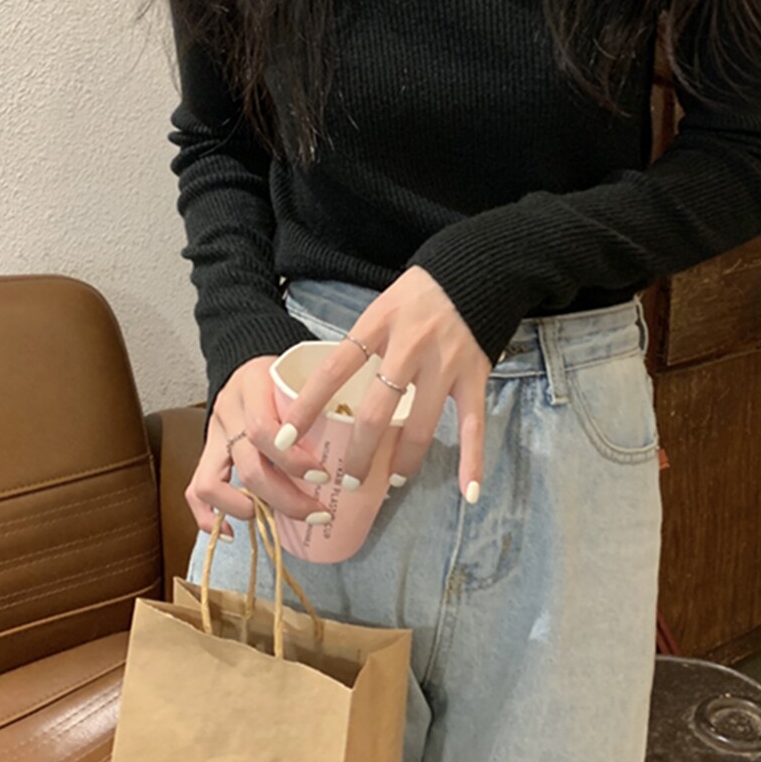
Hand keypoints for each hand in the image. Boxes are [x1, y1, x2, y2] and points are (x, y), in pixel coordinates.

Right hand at [184, 354, 336, 539]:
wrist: (245, 358)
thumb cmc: (284, 372)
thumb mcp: (302, 374)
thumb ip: (322, 400)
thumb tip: (367, 443)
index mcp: (254, 387)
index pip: (263, 430)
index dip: (292, 460)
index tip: (322, 476)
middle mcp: (228, 411)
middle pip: (247, 464)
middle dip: (284, 497)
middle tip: (317, 512)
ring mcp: (212, 433)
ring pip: (211, 481)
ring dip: (246, 509)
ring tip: (276, 521)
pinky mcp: (205, 450)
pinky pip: (195, 488)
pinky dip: (209, 516)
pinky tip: (234, 531)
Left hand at [273, 266, 488, 502]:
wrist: (477, 269)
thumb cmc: (422, 292)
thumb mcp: (382, 307)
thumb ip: (363, 344)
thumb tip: (332, 389)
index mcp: (379, 325)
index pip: (333, 370)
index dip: (307, 406)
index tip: (283, 438)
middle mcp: (410, 346)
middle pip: (376, 411)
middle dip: (359, 452)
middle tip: (347, 478)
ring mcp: (444, 363)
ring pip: (419, 426)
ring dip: (403, 461)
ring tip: (390, 479)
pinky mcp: (474, 376)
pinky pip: (473, 425)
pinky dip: (473, 461)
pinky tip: (468, 492)